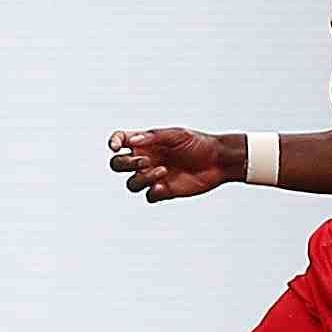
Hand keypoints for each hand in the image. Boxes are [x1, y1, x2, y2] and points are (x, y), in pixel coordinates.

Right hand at [107, 127, 237, 202]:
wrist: (218, 161)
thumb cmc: (198, 143)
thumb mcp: (176, 135)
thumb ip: (153, 137)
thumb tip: (133, 142)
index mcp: (145, 143)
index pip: (120, 140)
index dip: (113, 142)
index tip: (117, 146)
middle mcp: (146, 159)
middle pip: (118, 165)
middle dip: (126, 164)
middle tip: (146, 161)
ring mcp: (153, 176)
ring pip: (132, 183)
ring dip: (142, 179)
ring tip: (162, 171)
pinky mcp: (164, 191)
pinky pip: (149, 196)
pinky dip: (153, 192)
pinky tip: (164, 185)